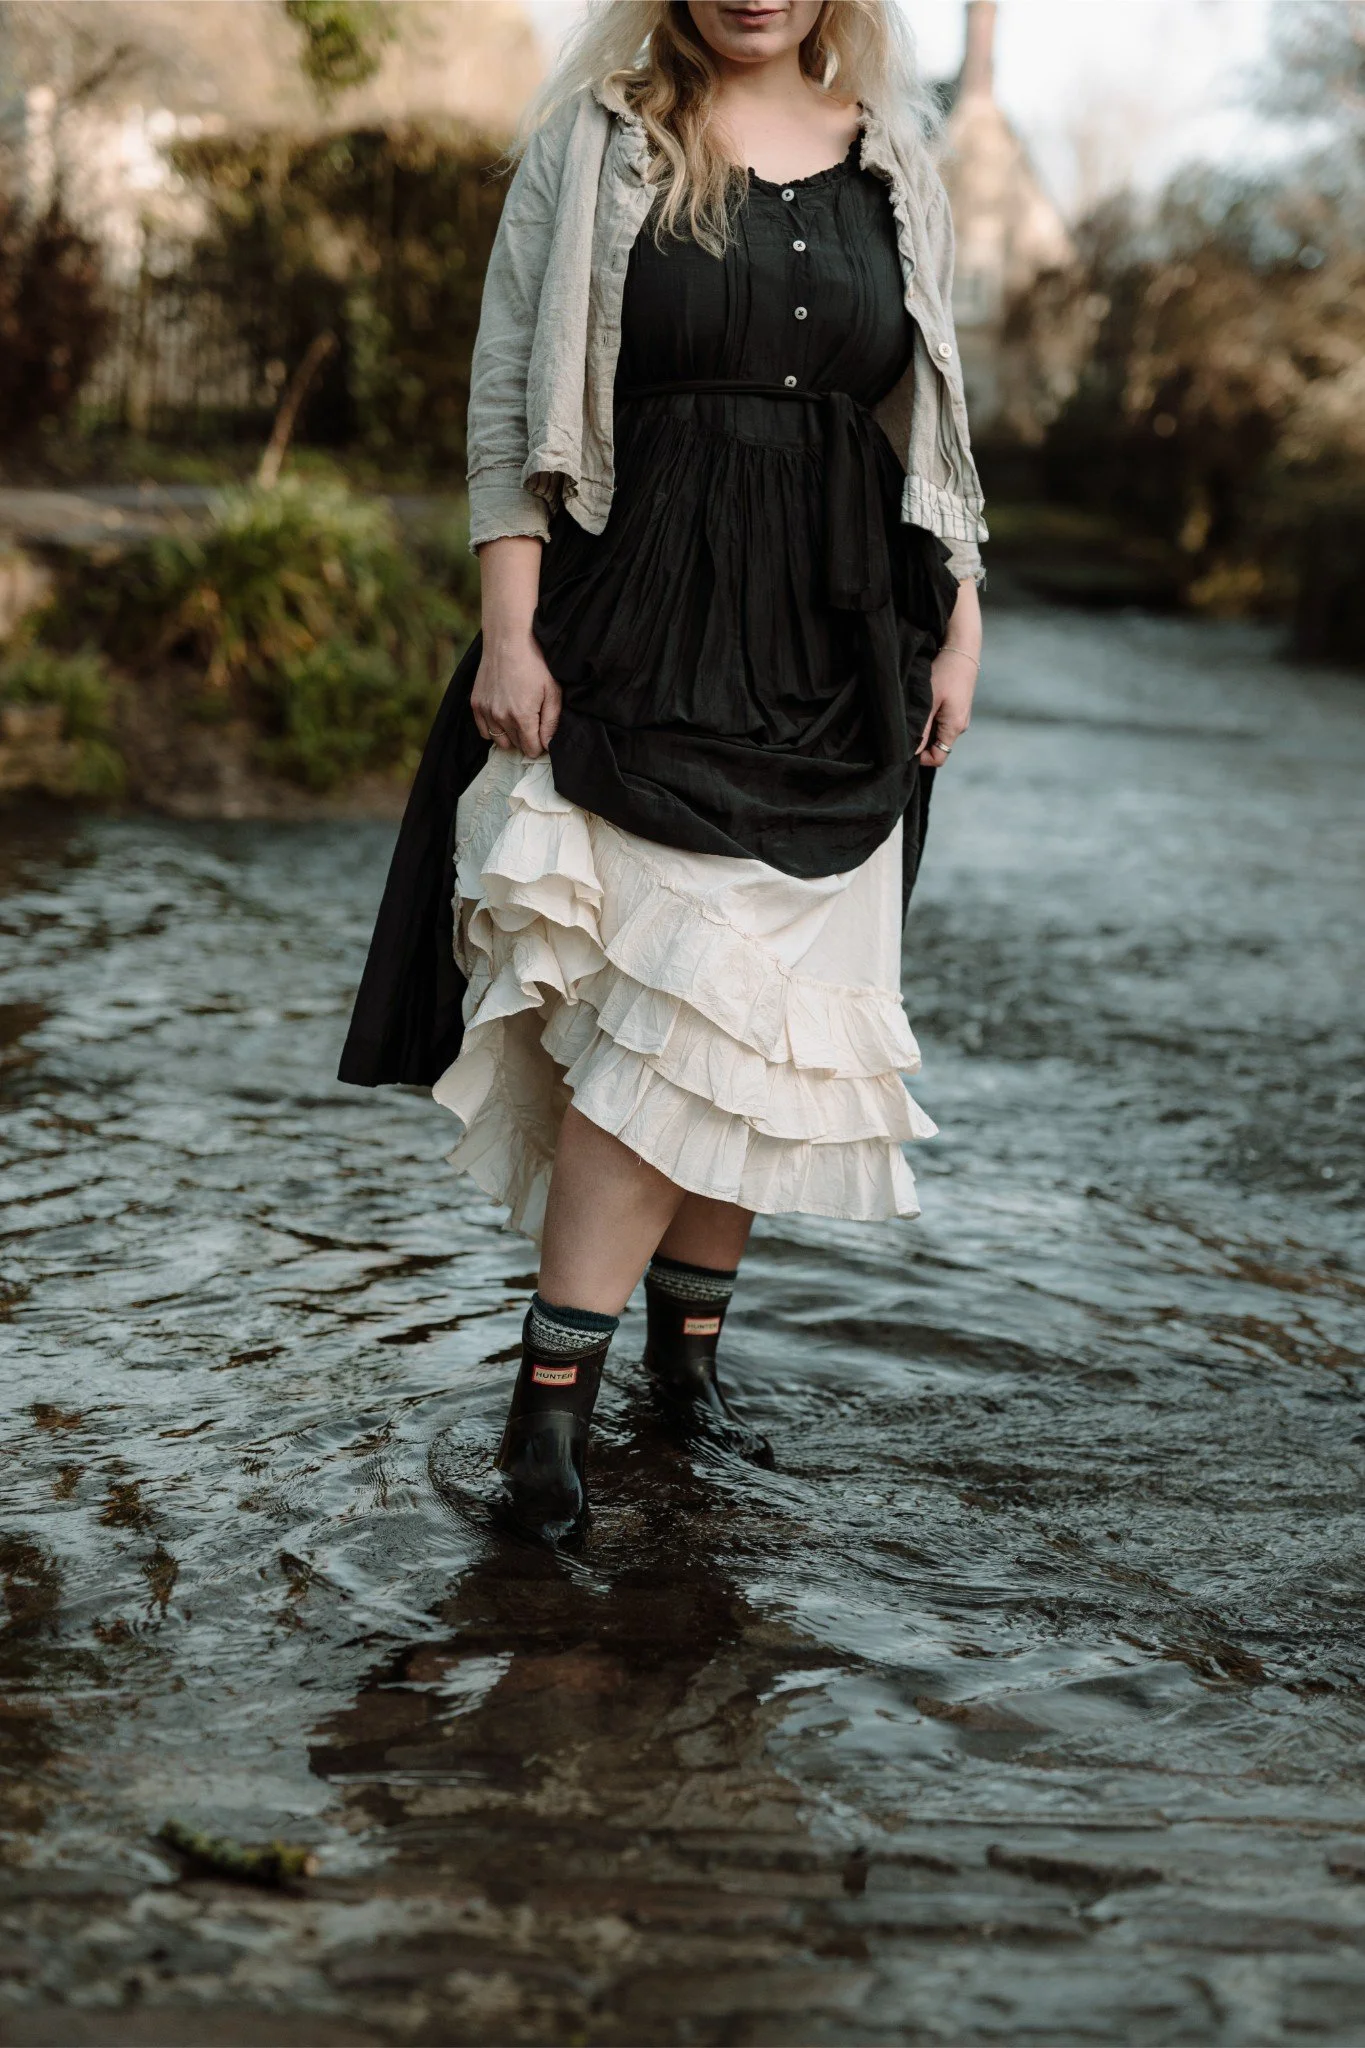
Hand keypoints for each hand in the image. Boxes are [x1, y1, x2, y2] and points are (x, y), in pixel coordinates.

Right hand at [470, 632, 561, 757]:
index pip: (531, 750)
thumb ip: (551, 723)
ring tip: (518, 719)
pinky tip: (503, 717)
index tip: (543, 734)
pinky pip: (485, 731)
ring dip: (510, 735)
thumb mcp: (552, 692)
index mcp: (523, 717)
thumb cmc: (534, 664)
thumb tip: (548, 746)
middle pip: (517, 745)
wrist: (508, 641)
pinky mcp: (476, 704)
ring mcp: (486, 712)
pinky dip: (494, 729)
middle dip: (526, 738)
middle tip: (533, 720)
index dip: (540, 745)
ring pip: (500, 741)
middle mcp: (501, 718)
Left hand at [917, 578, 981, 765]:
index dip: (920, 757)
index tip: (904, 745)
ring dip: (924, 728)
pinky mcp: (957, 706)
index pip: (938, 758)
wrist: (962, 647)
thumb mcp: (928, 701)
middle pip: (937, 746)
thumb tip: (911, 752)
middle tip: (903, 728)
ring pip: (937, 733)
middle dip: (920, 742)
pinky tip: (921, 705)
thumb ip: (921, 729)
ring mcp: (960, 716)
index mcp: (955, 727)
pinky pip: (941, 721)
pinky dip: (929, 718)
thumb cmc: (945, 671)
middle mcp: (960, 725)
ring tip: (912, 713)